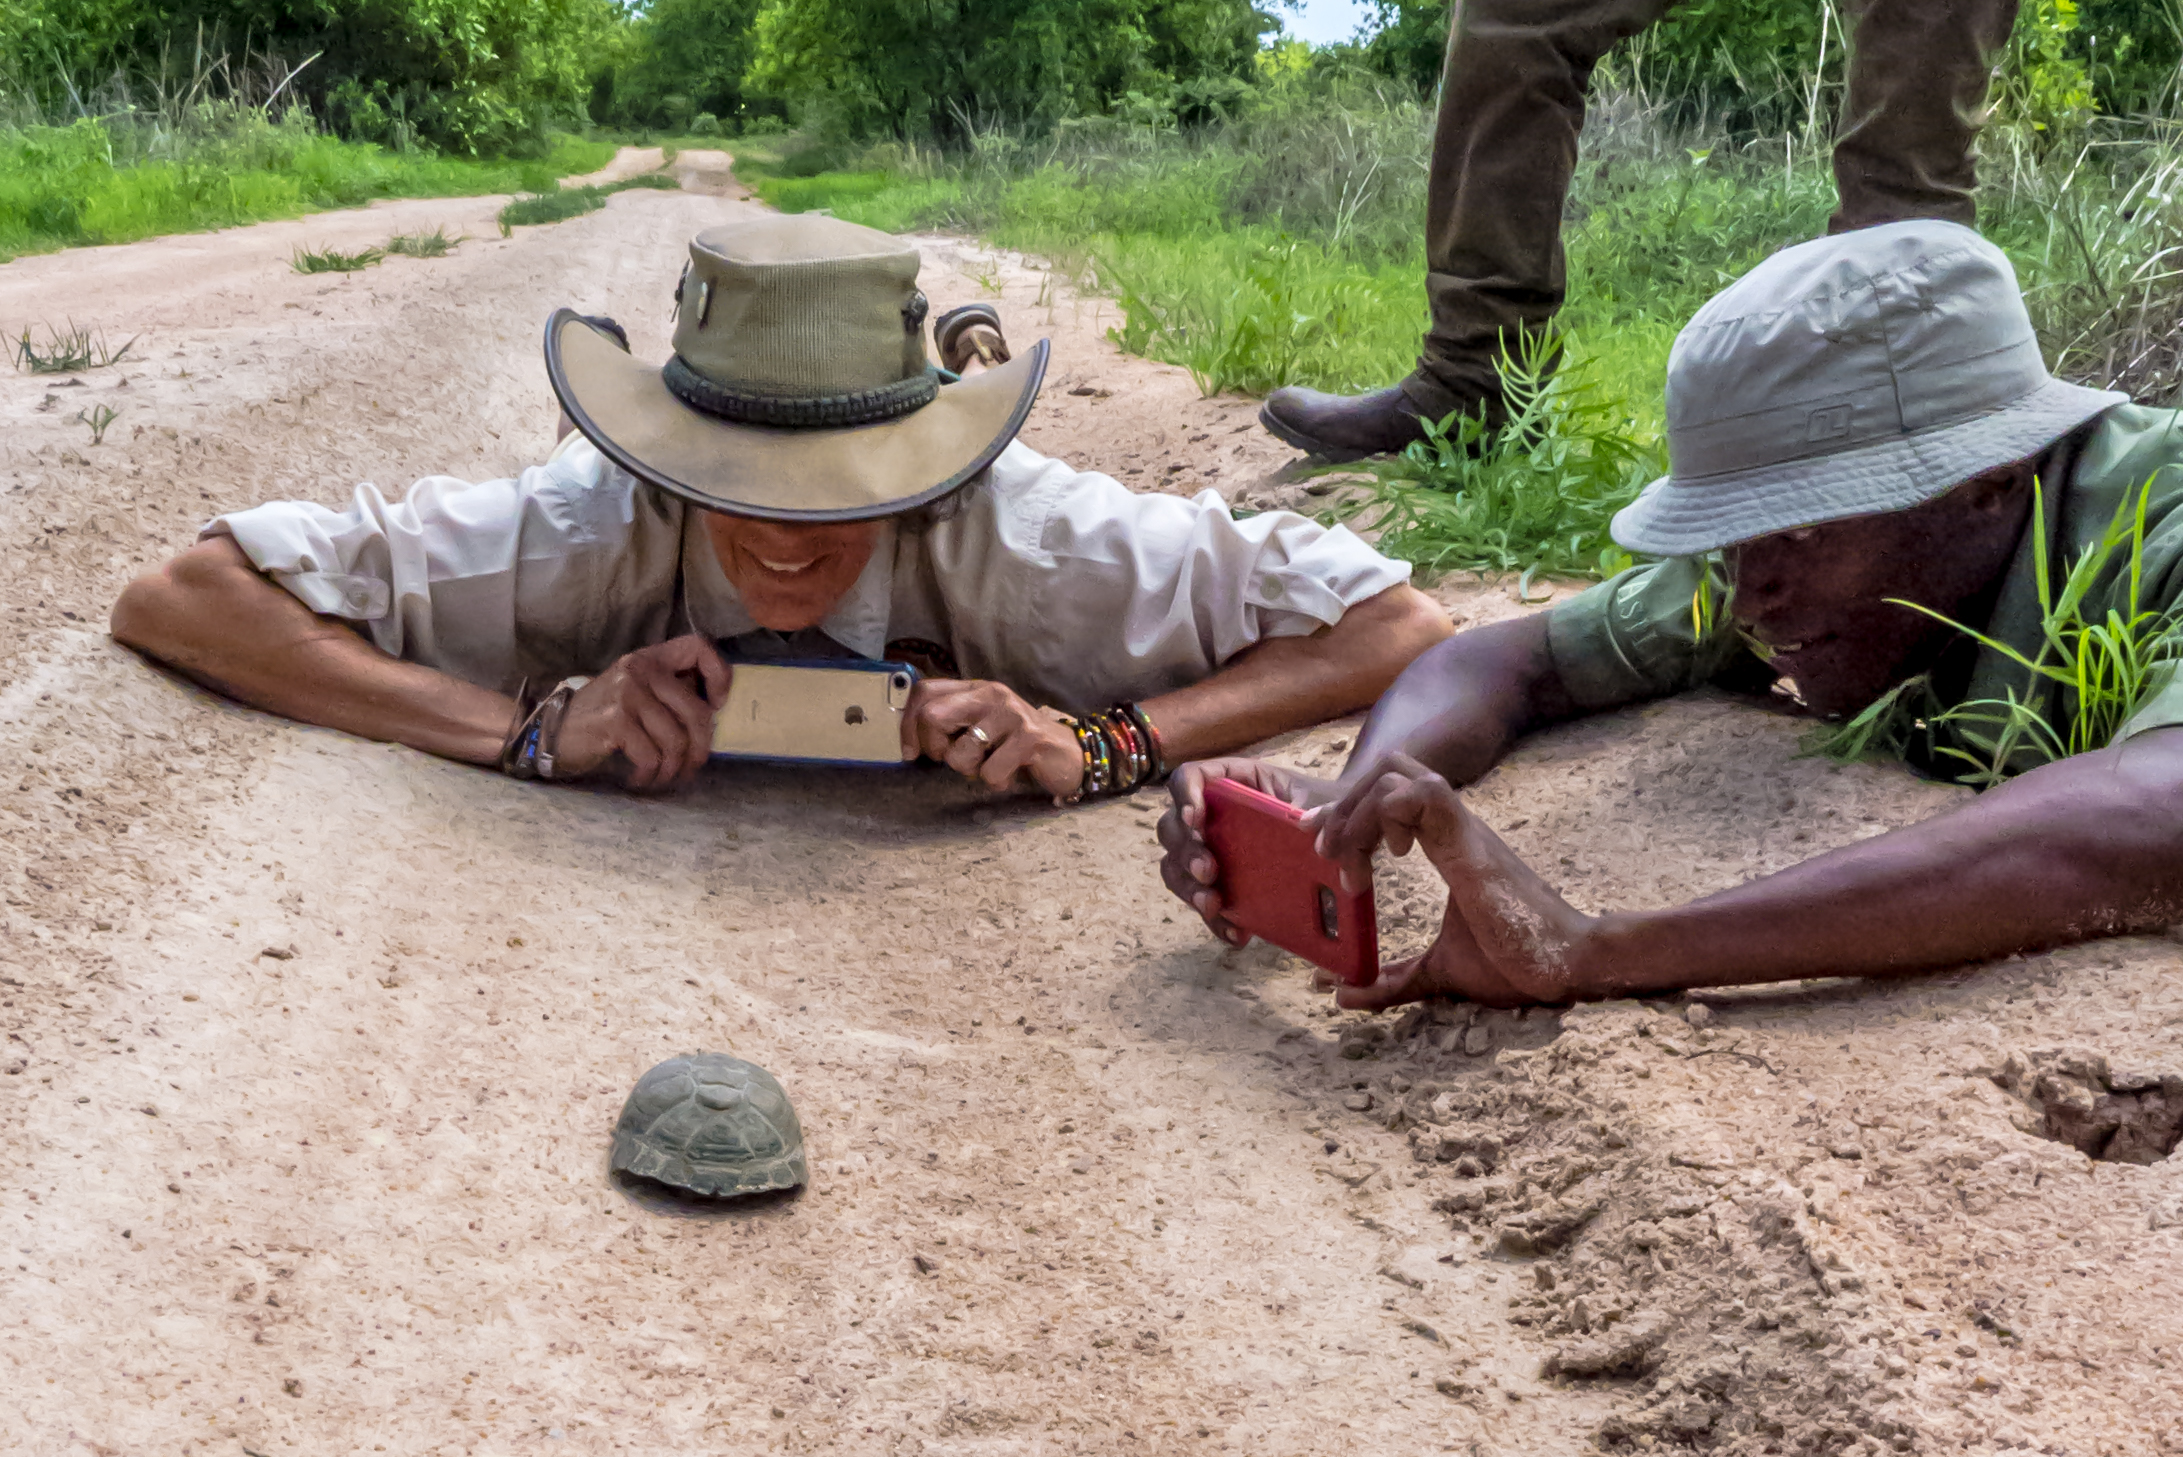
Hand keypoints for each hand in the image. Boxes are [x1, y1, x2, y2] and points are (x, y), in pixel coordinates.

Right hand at [551, 634, 731, 791]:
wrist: (554, 730)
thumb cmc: (603, 716)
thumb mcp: (637, 692)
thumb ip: (669, 693)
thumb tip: (713, 715)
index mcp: (650, 658)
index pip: (698, 646)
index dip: (719, 675)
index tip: (716, 706)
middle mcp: (640, 669)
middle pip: (696, 711)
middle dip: (700, 748)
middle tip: (692, 765)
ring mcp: (627, 694)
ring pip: (676, 740)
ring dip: (673, 768)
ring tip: (663, 777)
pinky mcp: (615, 721)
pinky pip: (651, 756)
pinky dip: (650, 775)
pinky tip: (641, 778)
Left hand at [903, 678, 1083, 798]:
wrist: (1069, 754)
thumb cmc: (1015, 745)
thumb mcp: (981, 725)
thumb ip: (951, 723)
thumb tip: (911, 739)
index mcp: (975, 689)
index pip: (924, 691)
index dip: (908, 725)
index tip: (911, 752)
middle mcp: (991, 694)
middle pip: (932, 716)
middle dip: (934, 748)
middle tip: (952, 759)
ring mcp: (1011, 714)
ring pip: (959, 752)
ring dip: (970, 770)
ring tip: (990, 765)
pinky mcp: (1028, 738)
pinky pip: (990, 772)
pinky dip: (997, 782)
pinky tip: (1011, 774)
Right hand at [1156, 758, 1336, 943]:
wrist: (1335, 838)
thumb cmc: (1322, 810)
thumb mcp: (1321, 805)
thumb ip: (1319, 814)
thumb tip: (1311, 831)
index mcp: (1234, 781)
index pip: (1191, 776)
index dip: (1185, 795)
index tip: (1196, 821)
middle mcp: (1211, 812)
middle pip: (1172, 825)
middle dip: (1185, 851)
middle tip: (1208, 872)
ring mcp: (1210, 847)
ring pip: (1174, 864)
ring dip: (1186, 886)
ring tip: (1212, 905)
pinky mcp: (1216, 881)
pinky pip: (1198, 899)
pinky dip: (1213, 920)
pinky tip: (1237, 934)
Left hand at [1308, 753, 1594, 1009]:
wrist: (1568, 963)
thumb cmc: (1515, 960)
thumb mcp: (1439, 971)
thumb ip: (1393, 979)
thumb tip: (1341, 992)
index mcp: (1445, 842)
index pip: (1390, 792)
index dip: (1347, 807)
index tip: (1318, 842)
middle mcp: (1451, 826)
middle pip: (1386, 769)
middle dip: (1342, 804)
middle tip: (1320, 849)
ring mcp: (1462, 828)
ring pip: (1395, 774)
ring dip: (1357, 812)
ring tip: (1346, 859)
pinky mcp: (1471, 842)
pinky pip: (1422, 794)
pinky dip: (1390, 814)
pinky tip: (1393, 855)